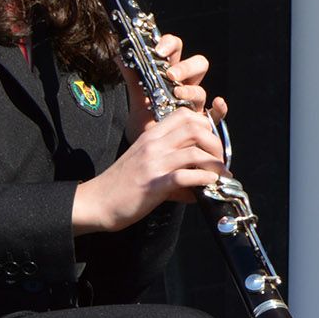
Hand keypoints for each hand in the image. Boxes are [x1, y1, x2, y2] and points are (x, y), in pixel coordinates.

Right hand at [73, 103, 229, 232]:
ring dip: (214, 164)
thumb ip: (169, 165)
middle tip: (220, 160)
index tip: (212, 144)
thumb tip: (198, 180)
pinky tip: (210, 184)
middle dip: (215, 144)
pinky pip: (185, 176)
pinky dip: (204, 179)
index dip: (205, 126)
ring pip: (195, 152)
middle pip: (195, 129)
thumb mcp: (144, 164)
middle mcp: (153, 145)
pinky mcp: (154, 184)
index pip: (185, 116)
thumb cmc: (120, 184)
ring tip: (221, 175)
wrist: (97, 202)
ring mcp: (154, 163)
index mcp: (151, 136)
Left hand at [124, 32, 219, 133]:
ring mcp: (196, 104)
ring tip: (177, 94)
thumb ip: (132, 80)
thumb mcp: (137, 101)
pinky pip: (217, 115)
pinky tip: (217, 103)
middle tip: (171, 74)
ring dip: (190, 89)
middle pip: (198, 64)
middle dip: (186, 66)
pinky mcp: (202, 123)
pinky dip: (220, 108)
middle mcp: (186, 87)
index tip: (158, 50)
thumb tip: (119, 57)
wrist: (148, 152)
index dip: (170, 44)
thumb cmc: (146, 124)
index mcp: (170, 76)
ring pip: (202, 89)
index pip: (176, 50)